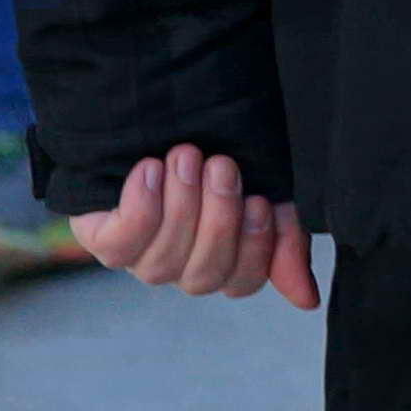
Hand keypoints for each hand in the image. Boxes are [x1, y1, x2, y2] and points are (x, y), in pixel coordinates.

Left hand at [76, 148, 319, 306]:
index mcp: (225, 258)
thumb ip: (289, 240)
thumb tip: (306, 300)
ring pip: (161, 263)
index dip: (252, 247)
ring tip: (186, 157)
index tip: (259, 200)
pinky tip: (150, 170)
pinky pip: (119, 247)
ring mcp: (141, 257)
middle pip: (203, 275)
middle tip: (221, 165)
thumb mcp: (272, 186)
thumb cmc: (224, 151)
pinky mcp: (104, 239)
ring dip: (179, 206)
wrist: (165, 110)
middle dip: (216, 219)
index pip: (243, 281)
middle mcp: (182, 266)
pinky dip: (140, 208)